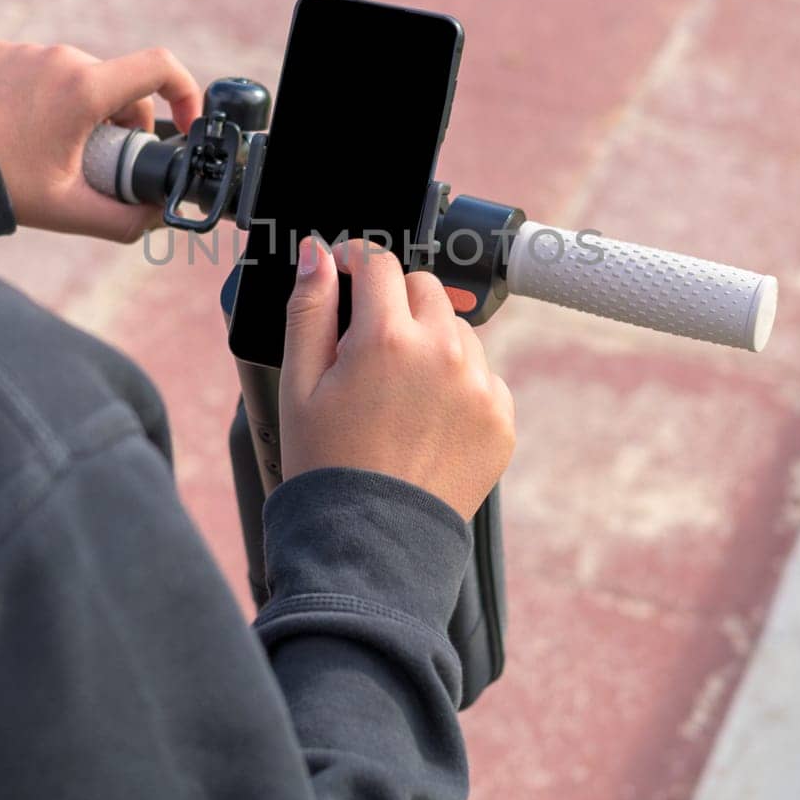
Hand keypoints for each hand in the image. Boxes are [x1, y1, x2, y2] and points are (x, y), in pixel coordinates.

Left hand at [0, 41, 201, 241]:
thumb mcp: (67, 209)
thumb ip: (123, 218)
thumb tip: (154, 217)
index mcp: (84, 88)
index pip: (160, 68)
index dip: (186, 94)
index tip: (185, 123)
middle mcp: (59, 58)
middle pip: (118, 85)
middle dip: (122, 124)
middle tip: (99, 165)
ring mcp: (24, 52)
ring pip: (79, 79)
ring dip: (83, 112)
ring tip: (52, 154)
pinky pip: (40, 73)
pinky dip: (46, 102)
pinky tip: (20, 135)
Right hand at [279, 238, 515, 522]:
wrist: (371, 545)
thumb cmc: (326, 466)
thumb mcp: (298, 384)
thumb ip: (308, 309)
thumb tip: (318, 254)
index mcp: (386, 339)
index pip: (378, 263)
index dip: (354, 261)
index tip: (344, 276)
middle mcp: (442, 354)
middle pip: (424, 288)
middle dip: (394, 303)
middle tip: (365, 346)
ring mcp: (479, 388)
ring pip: (456, 329)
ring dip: (428, 341)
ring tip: (395, 391)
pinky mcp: (501, 420)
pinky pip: (481, 375)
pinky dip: (456, 384)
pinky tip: (425, 418)